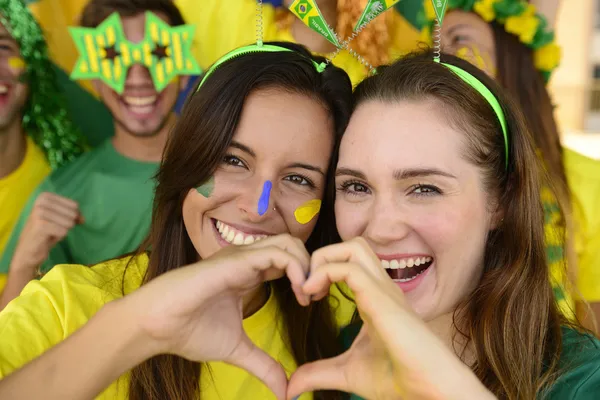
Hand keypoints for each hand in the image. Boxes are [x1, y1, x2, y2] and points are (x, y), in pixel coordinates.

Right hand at [11, 193, 81, 272]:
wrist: (28, 250)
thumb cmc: (46, 233)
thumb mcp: (61, 219)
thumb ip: (74, 215)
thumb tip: (83, 219)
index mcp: (45, 196)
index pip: (74, 205)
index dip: (73, 217)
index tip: (60, 222)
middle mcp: (41, 201)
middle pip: (73, 214)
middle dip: (67, 224)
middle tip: (53, 229)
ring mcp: (39, 212)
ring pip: (69, 223)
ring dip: (62, 231)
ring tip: (49, 232)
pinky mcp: (40, 225)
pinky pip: (64, 231)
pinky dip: (58, 237)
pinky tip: (47, 237)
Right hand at [124, 234, 310, 399]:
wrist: (157, 326)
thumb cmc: (190, 331)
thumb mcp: (237, 350)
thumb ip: (263, 365)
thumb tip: (284, 392)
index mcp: (250, 274)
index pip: (288, 261)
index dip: (306, 277)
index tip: (311, 302)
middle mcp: (249, 260)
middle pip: (294, 246)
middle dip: (313, 267)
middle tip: (315, 297)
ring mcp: (243, 257)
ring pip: (289, 244)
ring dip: (307, 266)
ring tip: (307, 295)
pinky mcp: (237, 260)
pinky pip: (277, 253)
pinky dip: (296, 268)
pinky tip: (298, 292)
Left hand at [287, 238, 492, 399]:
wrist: (428, 389)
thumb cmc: (397, 378)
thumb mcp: (347, 373)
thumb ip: (318, 373)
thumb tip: (290, 388)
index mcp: (375, 297)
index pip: (349, 262)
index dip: (321, 271)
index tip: (306, 298)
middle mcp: (380, 287)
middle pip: (352, 245)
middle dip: (322, 257)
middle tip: (307, 288)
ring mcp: (383, 289)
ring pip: (353, 246)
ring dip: (324, 259)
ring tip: (310, 288)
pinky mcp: (381, 297)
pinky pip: (349, 267)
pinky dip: (324, 272)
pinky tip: (312, 295)